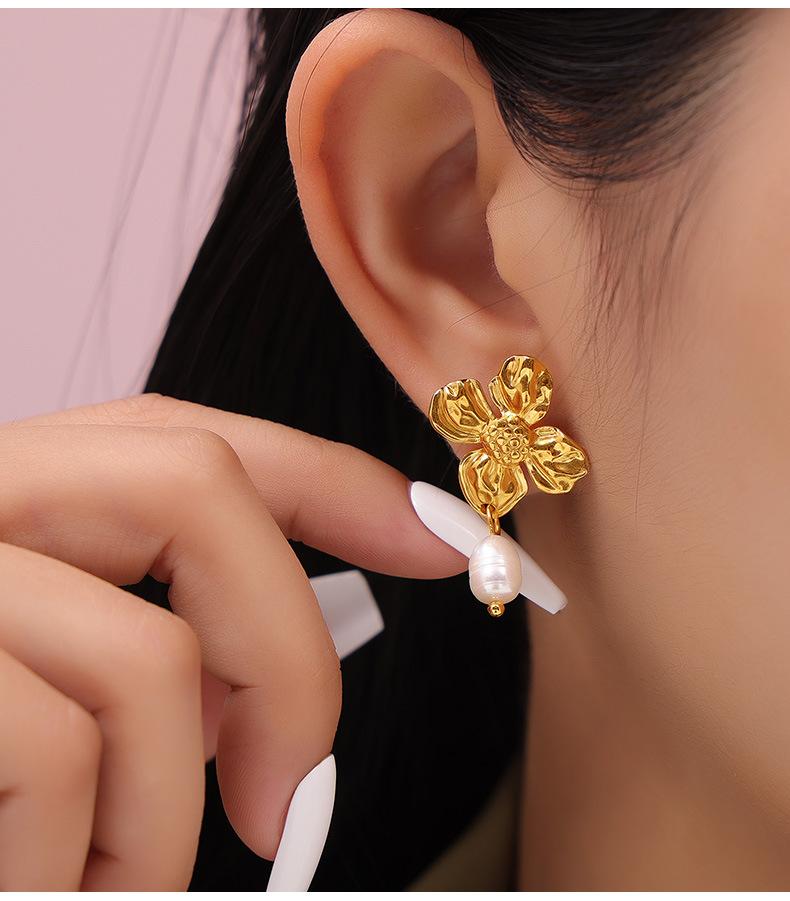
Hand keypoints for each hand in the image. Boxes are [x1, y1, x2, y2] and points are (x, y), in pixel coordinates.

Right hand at [0, 393, 463, 888]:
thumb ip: (146, 661)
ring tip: (122, 885)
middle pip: (197, 491)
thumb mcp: (46, 681)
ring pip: (151, 656)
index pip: (188, 437)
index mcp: (19, 493)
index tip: (446, 541)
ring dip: (168, 815)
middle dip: (285, 650)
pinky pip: (63, 754)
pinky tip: (53, 883)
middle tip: (293, 809)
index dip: (333, 480)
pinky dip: (91, 857)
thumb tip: (260, 724)